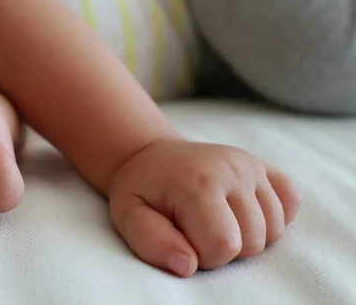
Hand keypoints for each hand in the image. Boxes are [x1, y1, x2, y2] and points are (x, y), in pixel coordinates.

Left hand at [108, 139, 301, 276]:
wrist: (151, 156)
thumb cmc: (140, 191)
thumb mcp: (129, 217)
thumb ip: (152, 242)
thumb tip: (187, 266)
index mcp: (198, 184)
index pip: (224, 246)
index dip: (203, 257)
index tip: (183, 241)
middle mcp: (232, 171)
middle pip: (254, 242)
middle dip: (225, 250)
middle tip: (197, 231)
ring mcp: (251, 167)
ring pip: (275, 230)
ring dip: (248, 237)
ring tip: (216, 222)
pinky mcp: (264, 167)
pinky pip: (292, 202)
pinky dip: (273, 216)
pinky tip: (243, 211)